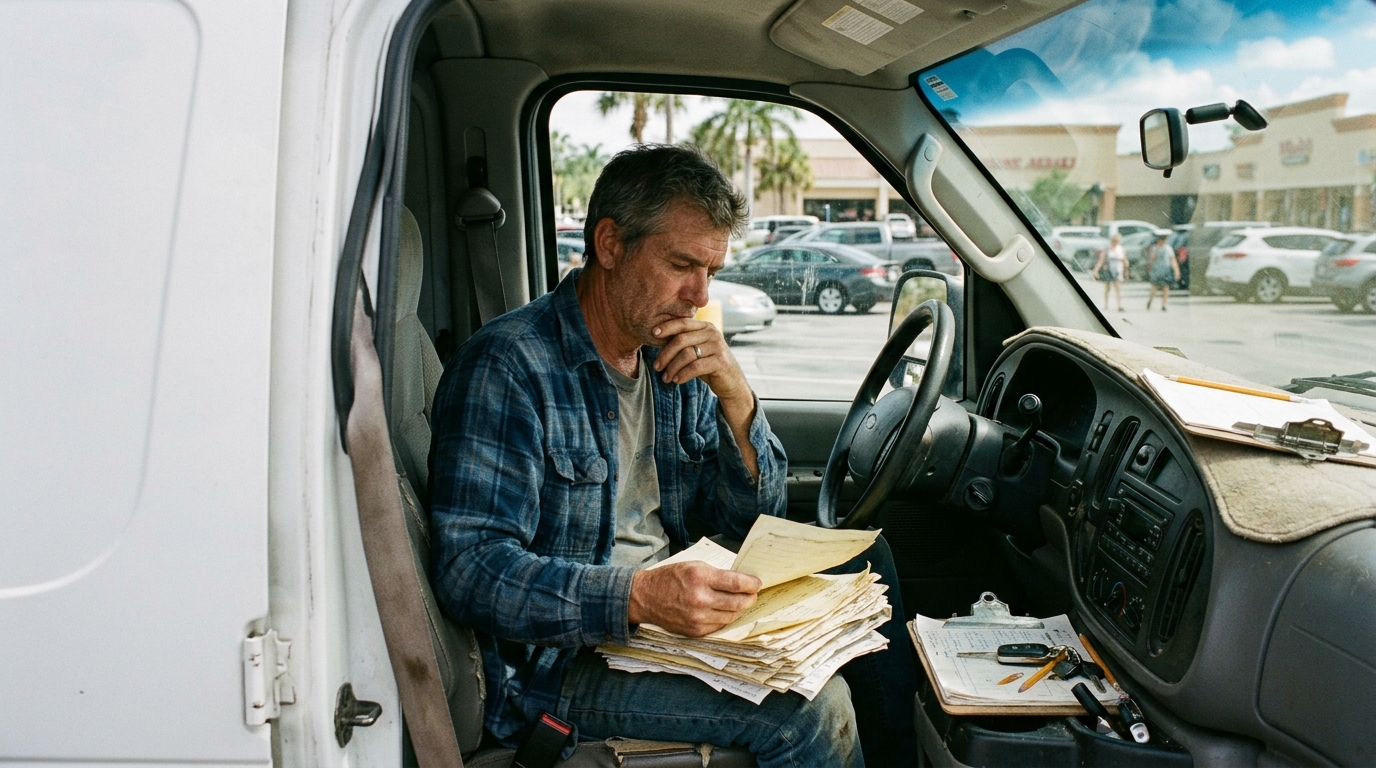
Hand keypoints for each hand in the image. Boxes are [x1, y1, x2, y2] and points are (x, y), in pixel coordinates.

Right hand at [629, 561, 761, 635]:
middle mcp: (700, 599)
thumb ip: (717, 574)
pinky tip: (723, 611)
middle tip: (752, 594)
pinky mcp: (695, 631)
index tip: (757, 583)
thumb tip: (741, 582)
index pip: (737, 583)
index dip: (752, 584)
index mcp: (700, 577)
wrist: (646, 597)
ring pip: (731, 616)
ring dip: (738, 609)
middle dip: (749, 598)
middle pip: (738, 603)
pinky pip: (719, 626)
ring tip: (740, 602)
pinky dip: (724, 618)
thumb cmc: (671, 578)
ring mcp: (697, 617)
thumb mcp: (694, 566)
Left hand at [650, 318, 748, 406]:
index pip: (683, 323)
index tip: (653, 333)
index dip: (667, 327)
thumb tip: (656, 337)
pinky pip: (695, 367)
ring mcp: (718, 347)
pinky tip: (676, 380)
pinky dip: (683, 374)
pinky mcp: (720, 362)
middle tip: (656, 366)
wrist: (731, 382)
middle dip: (665, 354)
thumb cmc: (709, 365)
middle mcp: (713, 334)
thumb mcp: (697, 350)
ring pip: (686, 354)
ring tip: (666, 378)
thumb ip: (683, 342)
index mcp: (706, 327)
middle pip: (681, 340)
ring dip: (672, 368)